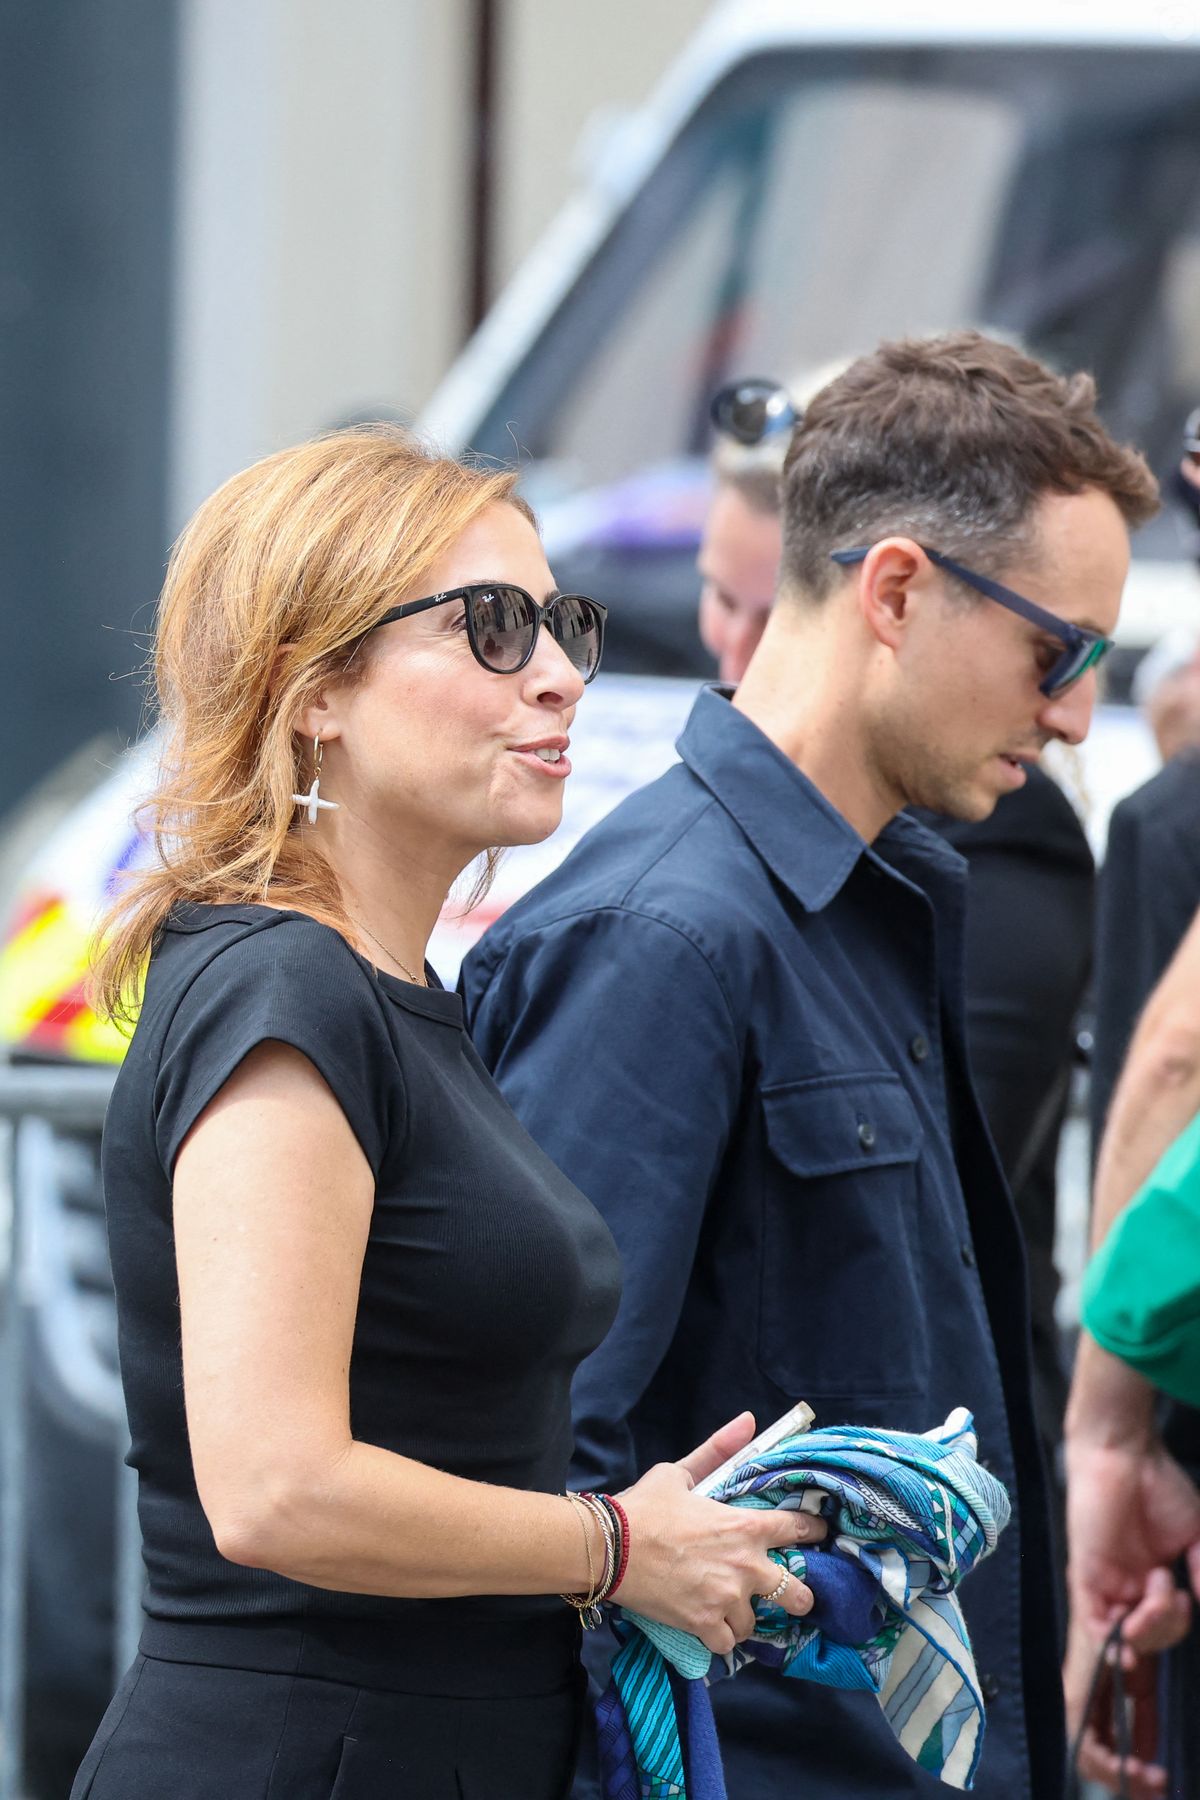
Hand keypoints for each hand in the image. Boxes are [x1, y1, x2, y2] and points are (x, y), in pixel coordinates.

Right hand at [616, 1412, 827, 1654]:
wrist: (609, 1547)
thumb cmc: (645, 1507)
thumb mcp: (680, 1473)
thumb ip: (718, 1451)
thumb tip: (748, 1421)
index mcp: (744, 1526)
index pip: (797, 1529)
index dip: (813, 1531)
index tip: (818, 1535)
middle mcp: (745, 1566)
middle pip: (796, 1593)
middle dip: (799, 1596)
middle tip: (793, 1596)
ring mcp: (726, 1599)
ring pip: (755, 1623)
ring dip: (745, 1616)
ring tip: (734, 1610)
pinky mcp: (703, 1624)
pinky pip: (727, 1643)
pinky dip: (720, 1637)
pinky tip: (712, 1627)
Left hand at [1063, 1435, 1199, 1794]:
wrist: (1125, 1453)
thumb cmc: (1161, 1494)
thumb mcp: (1199, 1549)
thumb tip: (1199, 1610)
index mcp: (1148, 1618)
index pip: (1144, 1689)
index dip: (1151, 1729)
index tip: (1164, 1770)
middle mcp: (1121, 1622)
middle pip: (1114, 1699)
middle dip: (1122, 1749)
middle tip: (1150, 1782)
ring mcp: (1103, 1608)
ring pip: (1109, 1677)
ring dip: (1123, 1715)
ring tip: (1142, 1727)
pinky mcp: (1089, 1588)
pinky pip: (1093, 1641)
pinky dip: (1120, 1656)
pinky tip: (1128, 1662)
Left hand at [1066, 1436, 1199, 1641]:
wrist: (1124, 1453)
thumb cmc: (1159, 1484)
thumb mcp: (1195, 1534)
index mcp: (1151, 1576)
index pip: (1163, 1624)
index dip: (1175, 1626)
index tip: (1186, 1597)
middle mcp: (1127, 1584)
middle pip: (1147, 1636)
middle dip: (1168, 1627)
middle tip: (1173, 1589)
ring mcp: (1106, 1581)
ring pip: (1123, 1636)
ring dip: (1148, 1630)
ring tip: (1158, 1589)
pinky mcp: (1085, 1573)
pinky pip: (1092, 1621)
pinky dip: (1109, 1641)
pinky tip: (1127, 1642)